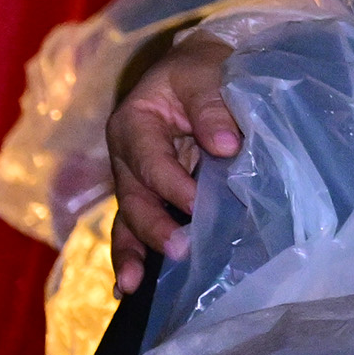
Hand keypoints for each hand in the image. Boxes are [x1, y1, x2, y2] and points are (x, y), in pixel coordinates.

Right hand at [108, 33, 238, 293]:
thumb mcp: (205, 74)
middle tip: (179, 249)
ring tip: (132, 285)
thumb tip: (227, 147)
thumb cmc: (201, 68)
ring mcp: (133, 177)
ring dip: (131, 251)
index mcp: (134, 123)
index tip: (197, 203)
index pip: (150, 160)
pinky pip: (135, 224)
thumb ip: (213, 108)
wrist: (198, 68)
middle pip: (134, 196)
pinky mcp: (148, 192)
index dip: (172, 183)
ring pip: (128, 218)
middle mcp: (126, 155)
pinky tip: (131, 286)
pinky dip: (133, 252)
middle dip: (153, 226)